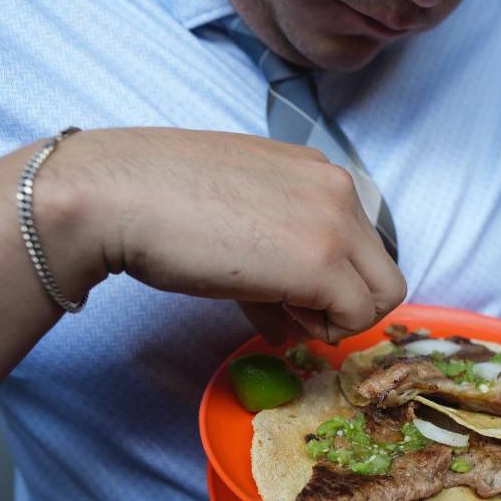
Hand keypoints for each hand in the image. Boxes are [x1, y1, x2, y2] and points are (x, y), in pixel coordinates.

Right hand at [40, 127, 405, 341]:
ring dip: (335, 319)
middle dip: (342, 304)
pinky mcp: (321, 263)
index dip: (330, 279)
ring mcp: (334, 224)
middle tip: (289, 313)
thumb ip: (277, 259)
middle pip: (382, 271)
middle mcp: (337, 188)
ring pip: (381, 297)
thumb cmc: (159, 201)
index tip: (287, 294)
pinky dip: (324, 331)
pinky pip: (358, 317)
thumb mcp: (236, 219)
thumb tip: (291, 322)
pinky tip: (274, 317)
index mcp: (317, 170)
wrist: (118, 196)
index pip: (360, 241)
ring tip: (278, 313)